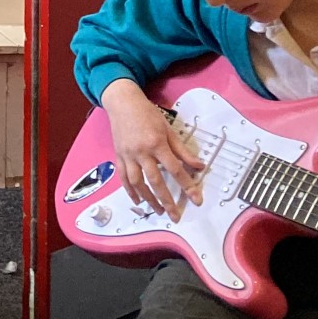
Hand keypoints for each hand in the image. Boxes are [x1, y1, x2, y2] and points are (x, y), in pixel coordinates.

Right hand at [102, 79, 205, 220]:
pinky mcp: (119, 156)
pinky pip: (123, 177)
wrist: (122, 103)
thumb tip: (199, 166)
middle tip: (175, 215)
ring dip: (148, 199)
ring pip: (137, 182)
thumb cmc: (147, 114)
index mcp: (156, 143)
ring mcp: (128, 155)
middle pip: (155, 180)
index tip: (196, 200)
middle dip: (166, 200)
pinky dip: (129, 190)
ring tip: (158, 211)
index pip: (175, 169)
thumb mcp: (168, 129)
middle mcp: (141, 151)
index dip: (187, 186)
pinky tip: (137, 201)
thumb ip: (183, 150)